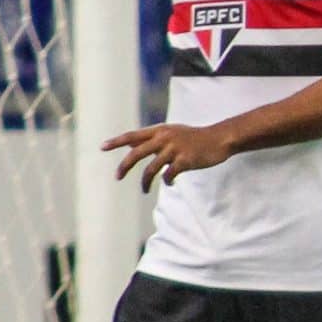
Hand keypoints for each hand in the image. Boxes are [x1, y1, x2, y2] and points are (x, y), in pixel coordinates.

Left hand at [104, 123, 234, 190]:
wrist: (219, 138)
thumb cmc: (194, 137)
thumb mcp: (172, 133)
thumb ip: (152, 139)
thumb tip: (130, 145)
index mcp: (159, 130)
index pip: (132, 135)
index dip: (116, 141)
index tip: (102, 147)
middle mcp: (164, 138)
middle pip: (137, 153)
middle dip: (125, 166)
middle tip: (117, 177)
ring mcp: (174, 149)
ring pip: (152, 168)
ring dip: (145, 182)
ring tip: (144, 190)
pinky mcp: (185, 160)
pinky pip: (169, 175)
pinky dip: (167, 181)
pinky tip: (170, 183)